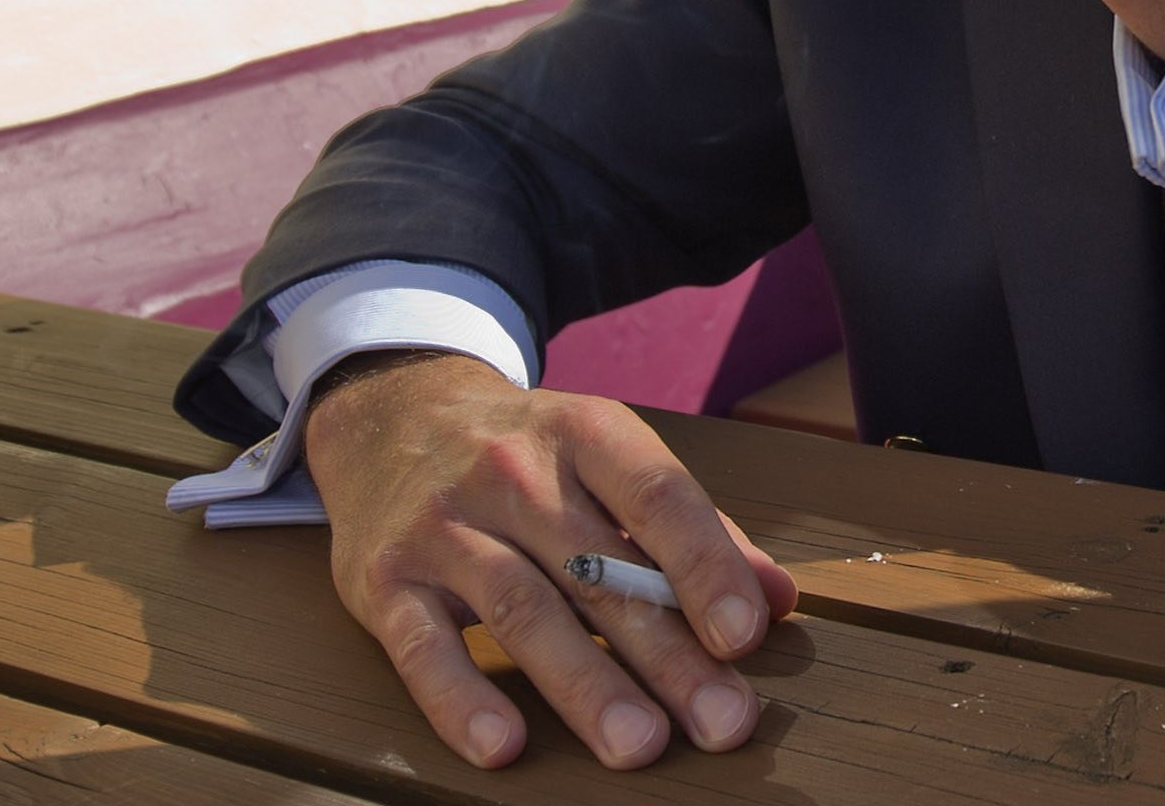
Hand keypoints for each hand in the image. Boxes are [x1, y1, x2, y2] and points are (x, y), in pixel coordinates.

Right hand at [302, 353, 796, 769]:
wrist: (392, 417)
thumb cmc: (529, 456)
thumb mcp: (608, 460)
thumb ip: (693, 529)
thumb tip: (779, 598)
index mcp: (586, 433)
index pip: (657, 495)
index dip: (705, 563)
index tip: (745, 634)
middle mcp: (514, 472)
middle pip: (599, 570)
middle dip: (667, 654)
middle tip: (721, 721)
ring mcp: (445, 525)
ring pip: (523, 609)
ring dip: (584, 683)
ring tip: (639, 745)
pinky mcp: (385, 579)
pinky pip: (422, 647)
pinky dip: (461, 699)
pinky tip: (504, 746)